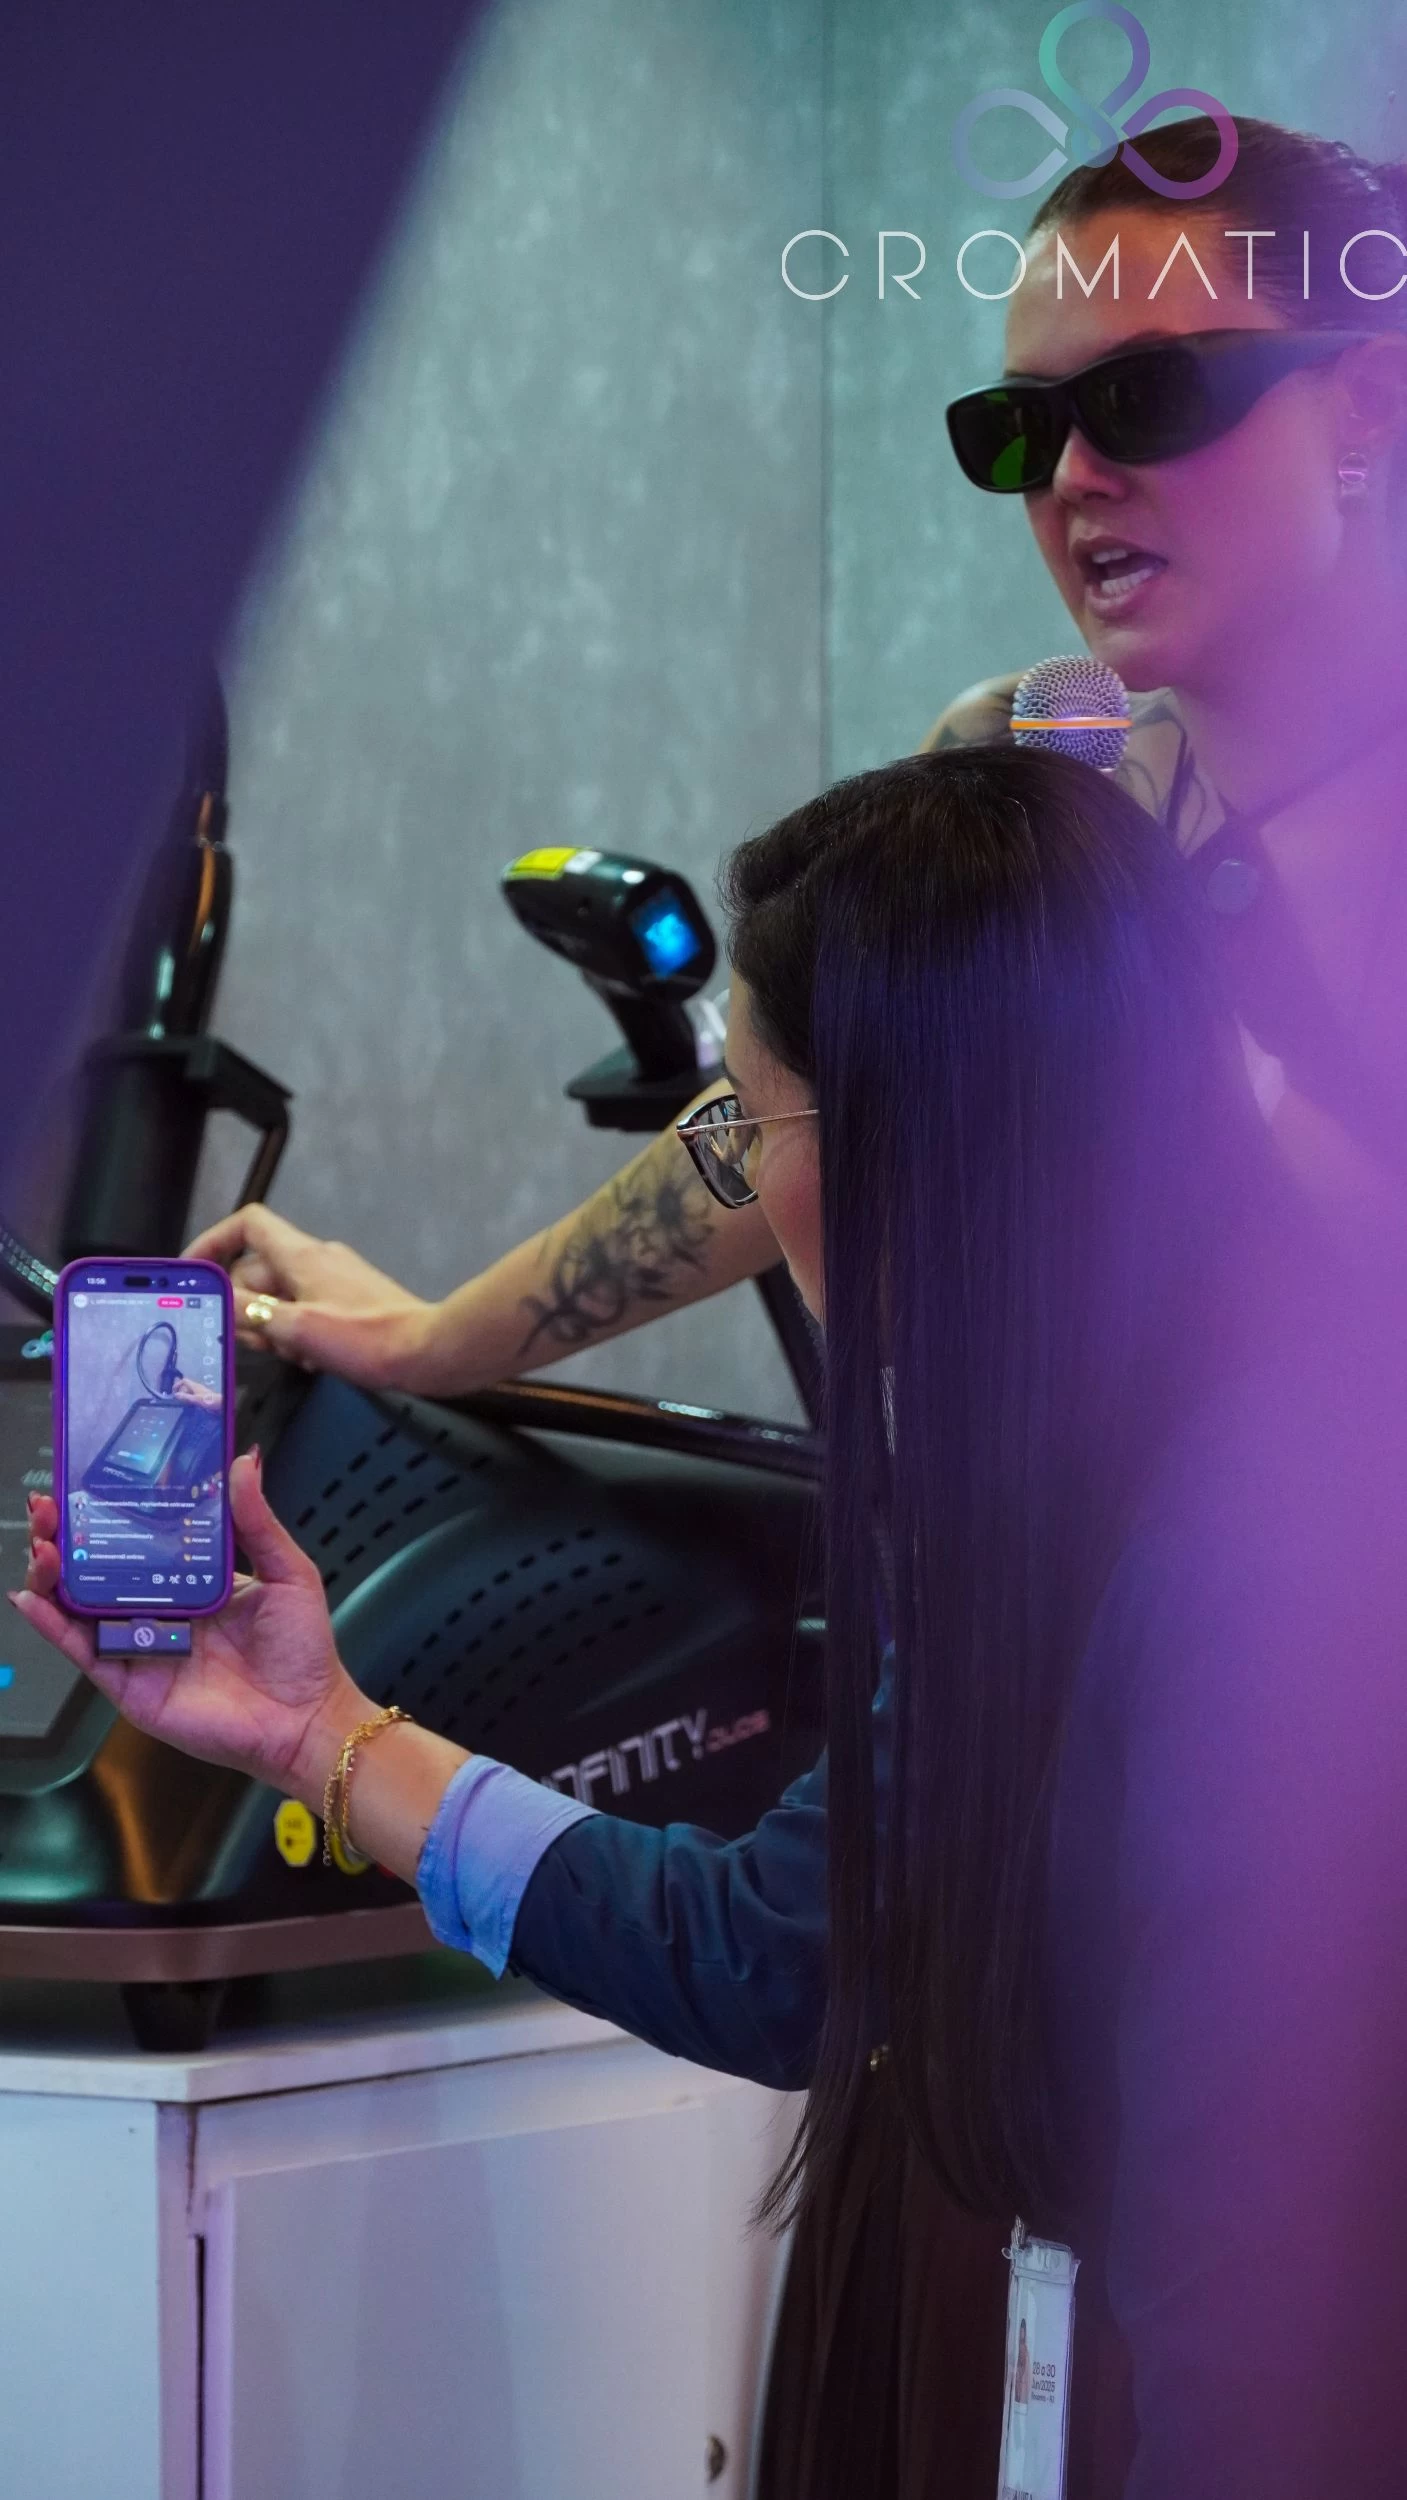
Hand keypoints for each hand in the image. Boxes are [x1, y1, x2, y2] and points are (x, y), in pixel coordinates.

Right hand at [13, 1458, 371, 1808]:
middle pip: (98, 1569)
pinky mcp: (129, 1683)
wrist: (303, 1719)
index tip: (86, 1484)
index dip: (109, 1515)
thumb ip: (257, 1522)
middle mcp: (159, 1611)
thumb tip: (243, 1463)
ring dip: (53, 1574)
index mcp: (190, 1582)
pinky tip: (33, 1599)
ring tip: (41, 1544)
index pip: (138, 1541)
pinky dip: (53, 1626)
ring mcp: (140, 1646)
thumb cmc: (302, 1652)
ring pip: (80, 1606)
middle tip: (49, 1508)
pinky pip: (83, 1651)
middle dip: (67, 1537)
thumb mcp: (286, 1573)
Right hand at [173, 1377, 222, 1411]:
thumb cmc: (207, 1400)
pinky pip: (193, 1395)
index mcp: (194, 1385)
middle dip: (181, 1391)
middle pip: (186, 1386)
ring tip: (182, 1402)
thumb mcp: (194, 1399)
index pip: (184, 1380)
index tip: (173, 1391)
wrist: (218, 1403)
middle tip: (178, 1399)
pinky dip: (189, 1398)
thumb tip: (175, 1395)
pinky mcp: (202, 1395)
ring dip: (185, 1395)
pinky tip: (189, 1403)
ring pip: (189, 1391)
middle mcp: (196, 1387)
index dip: (177, 1384)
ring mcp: (199, 1391)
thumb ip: (185, 1397)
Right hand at [185, 1204, 438, 1390]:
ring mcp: (335, 1279)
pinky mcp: (350, 1302)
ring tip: (287, 1354)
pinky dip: (297, 1332)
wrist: (427, 1353)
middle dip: (244, 1303)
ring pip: (281, 1295)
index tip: (193, 1272)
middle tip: (249, 1340)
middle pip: (259, 1268)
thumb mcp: (296, 1328)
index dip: (214, 1241)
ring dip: (271, 1324)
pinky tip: (309, 1359)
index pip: (248, 1224)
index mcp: (301, 1255)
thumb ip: (251, 1312)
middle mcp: (316, 1258)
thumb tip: (218, 1298)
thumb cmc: (364, 1338)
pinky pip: (306, 1309)